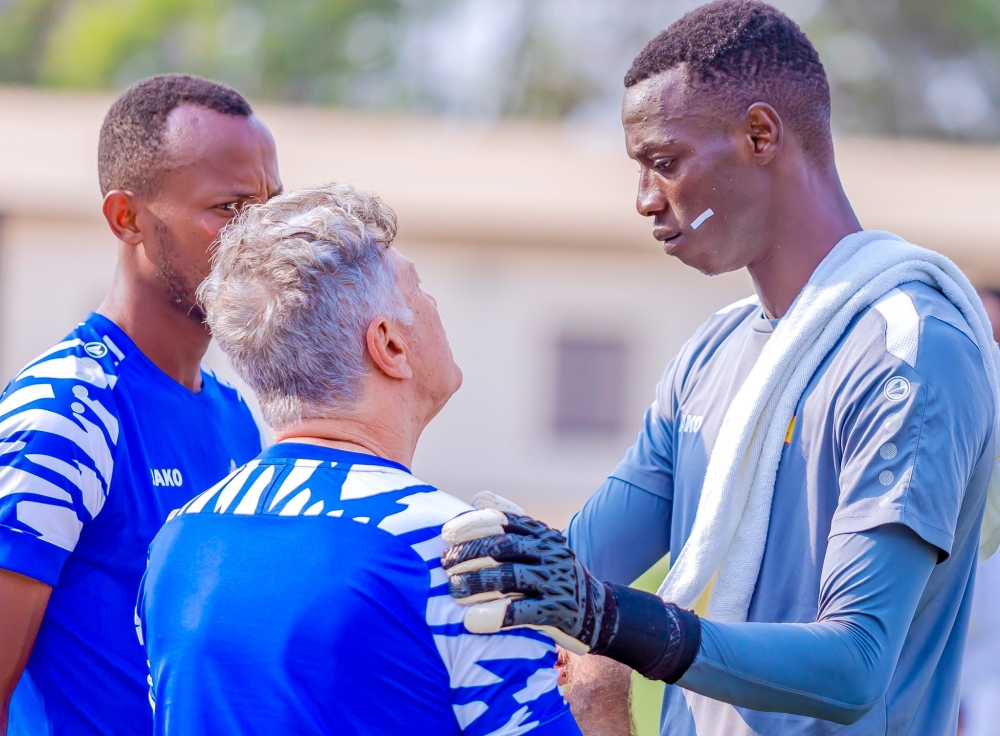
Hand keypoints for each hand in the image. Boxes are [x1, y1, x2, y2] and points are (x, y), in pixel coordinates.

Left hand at [441, 494, 702, 683]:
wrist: (598, 610)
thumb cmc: (553, 574)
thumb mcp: (538, 544)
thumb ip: (509, 522)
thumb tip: (477, 496)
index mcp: (540, 533)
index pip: (503, 520)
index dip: (472, 524)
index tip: (446, 534)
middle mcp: (549, 552)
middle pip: (503, 548)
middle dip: (468, 555)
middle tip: (445, 565)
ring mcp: (555, 581)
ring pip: (510, 578)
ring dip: (476, 584)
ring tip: (453, 591)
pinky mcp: (559, 612)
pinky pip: (523, 612)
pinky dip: (494, 616)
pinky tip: (470, 621)